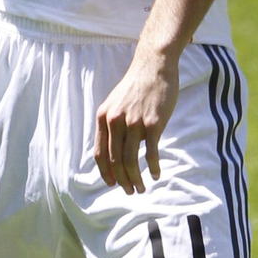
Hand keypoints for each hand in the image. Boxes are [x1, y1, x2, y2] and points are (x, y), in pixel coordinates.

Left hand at [94, 51, 179, 194]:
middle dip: (122, 181)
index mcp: (104, 118)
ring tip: (142, 187)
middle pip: (115, 161)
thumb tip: (115, 151)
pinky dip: (154, 167)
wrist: (154, 66)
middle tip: (131, 191)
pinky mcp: (153, 123)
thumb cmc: (137, 86)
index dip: (105, 173)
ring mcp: (134, 122)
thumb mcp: (116, 103)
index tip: (112, 184)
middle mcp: (116, 121)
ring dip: (136, 179)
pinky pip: (151, 153)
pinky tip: (157, 174)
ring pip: (131, 160)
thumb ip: (113, 125)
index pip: (100, 154)